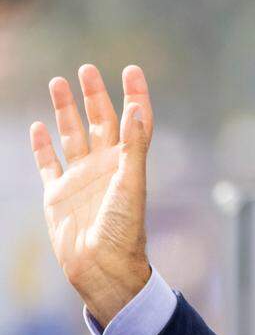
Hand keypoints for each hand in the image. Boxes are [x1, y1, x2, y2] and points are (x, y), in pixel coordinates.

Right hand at [30, 64, 154, 325]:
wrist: (100, 265)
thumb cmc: (123, 227)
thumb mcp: (131, 182)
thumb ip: (133, 145)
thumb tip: (135, 108)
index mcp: (127, 162)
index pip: (133, 120)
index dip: (134, 95)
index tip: (131, 69)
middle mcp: (105, 166)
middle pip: (100, 122)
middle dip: (94, 95)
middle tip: (87, 69)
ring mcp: (80, 179)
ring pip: (72, 135)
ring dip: (66, 111)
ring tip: (59, 82)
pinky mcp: (58, 194)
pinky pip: (48, 164)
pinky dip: (43, 145)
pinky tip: (39, 126)